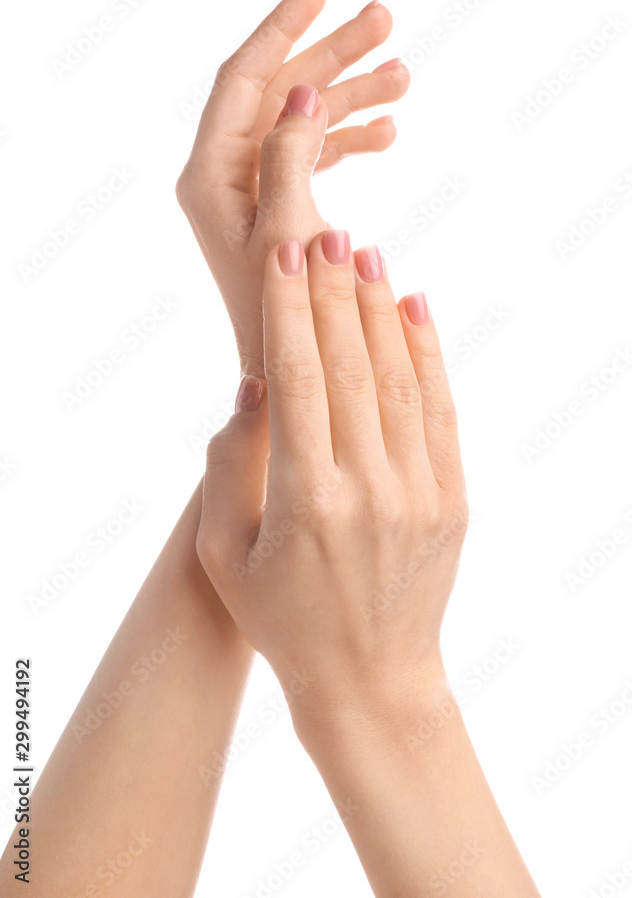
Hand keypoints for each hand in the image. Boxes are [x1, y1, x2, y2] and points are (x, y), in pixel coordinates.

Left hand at [176, 0, 409, 375]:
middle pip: (276, 92)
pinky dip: (347, 139)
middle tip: (384, 20)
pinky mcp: (275, 207)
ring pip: (300, 121)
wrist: (288, 368)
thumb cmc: (283, 312)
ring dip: (349, 96)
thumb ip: (289, 152)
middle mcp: (223, 175)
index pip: (242, 80)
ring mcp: (249, 190)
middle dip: (331, 56)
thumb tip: (301, 89)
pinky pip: (310, 155)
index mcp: (209, 174)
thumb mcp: (288, 227)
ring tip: (403, 75)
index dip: (281, 29)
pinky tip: (388, 130)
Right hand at [196, 229, 467, 729]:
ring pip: (400, 380)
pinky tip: (416, 307)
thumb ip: (229, 467)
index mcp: (305, 500)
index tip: (284, 255)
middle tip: (324, 230)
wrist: (370, 681)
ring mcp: (419, 493)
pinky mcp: (452, 500)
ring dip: (380, 309)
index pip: (298, 380)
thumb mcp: (225, 555)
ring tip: (366, 250)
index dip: (289, 310)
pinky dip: (430, 356)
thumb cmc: (284, 620)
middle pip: (351, 366)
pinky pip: (441, 413)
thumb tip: (253, 386)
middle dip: (334, 291)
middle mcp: (368, 488)